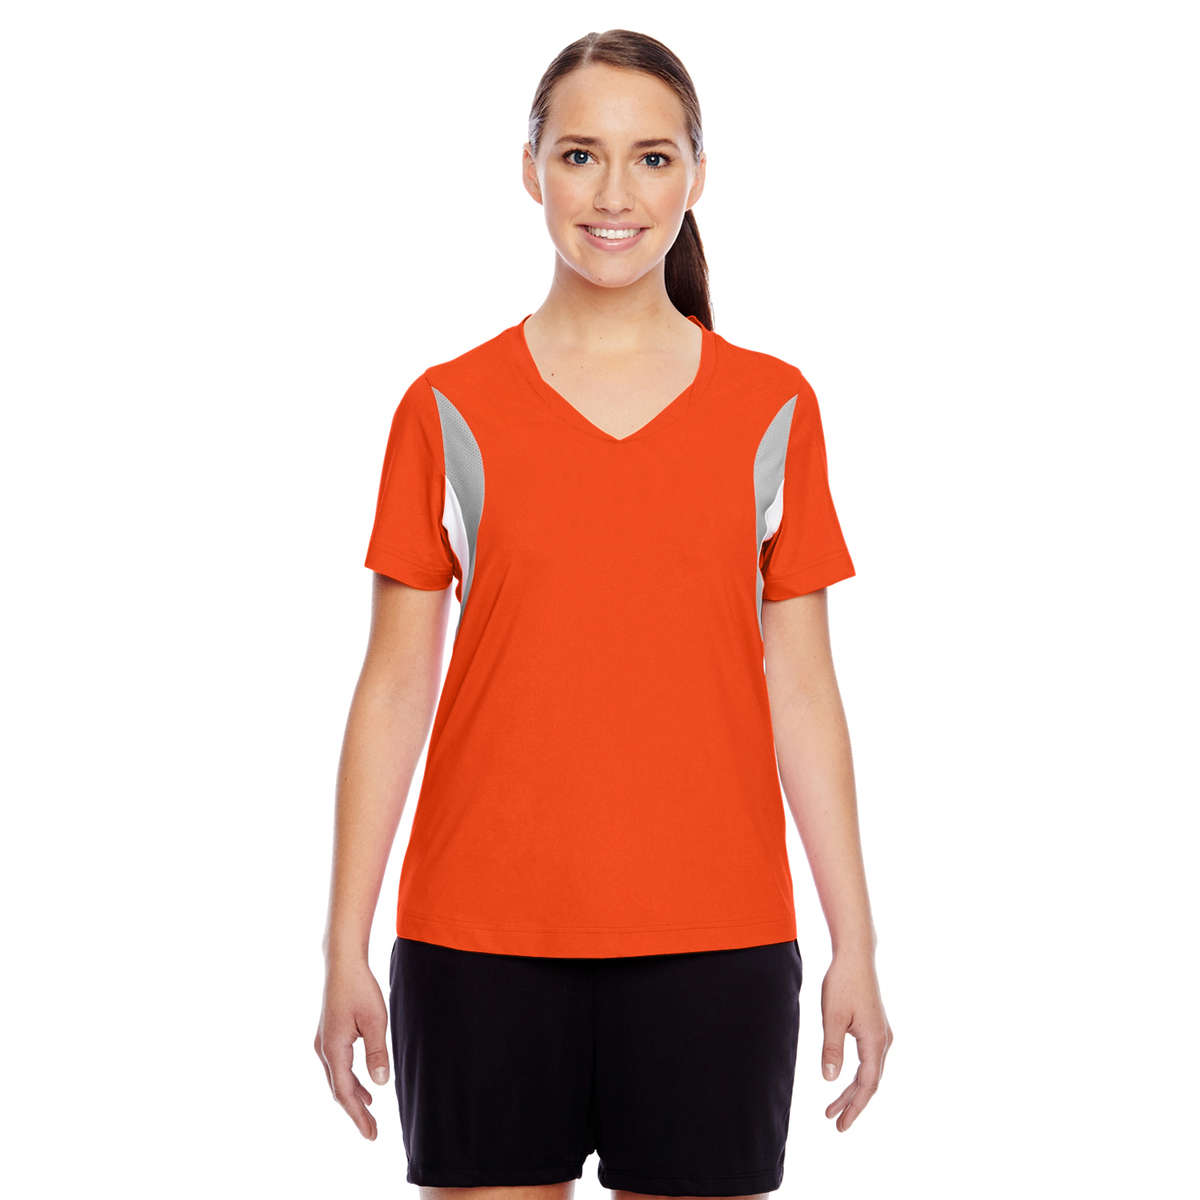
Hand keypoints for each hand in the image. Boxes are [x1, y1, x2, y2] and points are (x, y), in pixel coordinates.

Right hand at [314, 954, 390, 1139]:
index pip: (345, 1093)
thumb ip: (377, 1053)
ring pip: (338, 1079)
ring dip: (353, 1096)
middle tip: (371, 1132)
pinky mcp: (328, 1034)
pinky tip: (364, 1084)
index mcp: (333, 1049)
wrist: (342, 964)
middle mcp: (323, 1049)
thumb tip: (380, 1084)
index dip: (358, 1116)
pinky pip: (338, 1066)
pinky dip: (350, 1080)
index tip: (371, 1134)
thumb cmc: (360, 989)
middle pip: (338, 1090)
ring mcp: (323, 1042)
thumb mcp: (376, 1021)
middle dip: (355, 1112)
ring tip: (369, 1112)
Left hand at [820, 949, 892, 1130]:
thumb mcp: (832, 1017)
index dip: (854, 1106)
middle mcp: (883, 1040)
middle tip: (834, 1121)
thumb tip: (830, 1080)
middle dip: (852, 1103)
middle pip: (870, 1081)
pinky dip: (857, 1074)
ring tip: (833, 1106)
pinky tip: (845, 1078)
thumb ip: (832, 1048)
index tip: (840, 1124)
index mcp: (875, 1041)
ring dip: (853, 1089)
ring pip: (870, 1070)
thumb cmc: (843, 983)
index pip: (867, 1084)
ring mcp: (881, 1033)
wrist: (856, 956)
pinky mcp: (876, 1026)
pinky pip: (869, 1059)